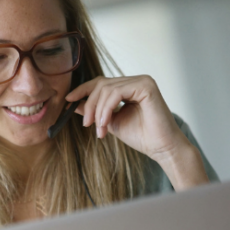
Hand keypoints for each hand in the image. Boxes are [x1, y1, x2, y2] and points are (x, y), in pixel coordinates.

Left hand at [66, 75, 190, 163]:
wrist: (161, 148)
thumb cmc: (141, 136)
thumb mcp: (110, 122)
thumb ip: (95, 111)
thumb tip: (74, 104)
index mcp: (129, 87)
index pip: (101, 82)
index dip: (82, 90)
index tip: (68, 100)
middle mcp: (136, 80)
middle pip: (101, 84)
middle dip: (89, 105)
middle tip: (86, 124)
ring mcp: (142, 81)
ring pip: (106, 89)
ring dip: (98, 111)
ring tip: (99, 129)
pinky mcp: (146, 86)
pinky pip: (116, 92)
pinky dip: (107, 108)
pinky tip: (105, 123)